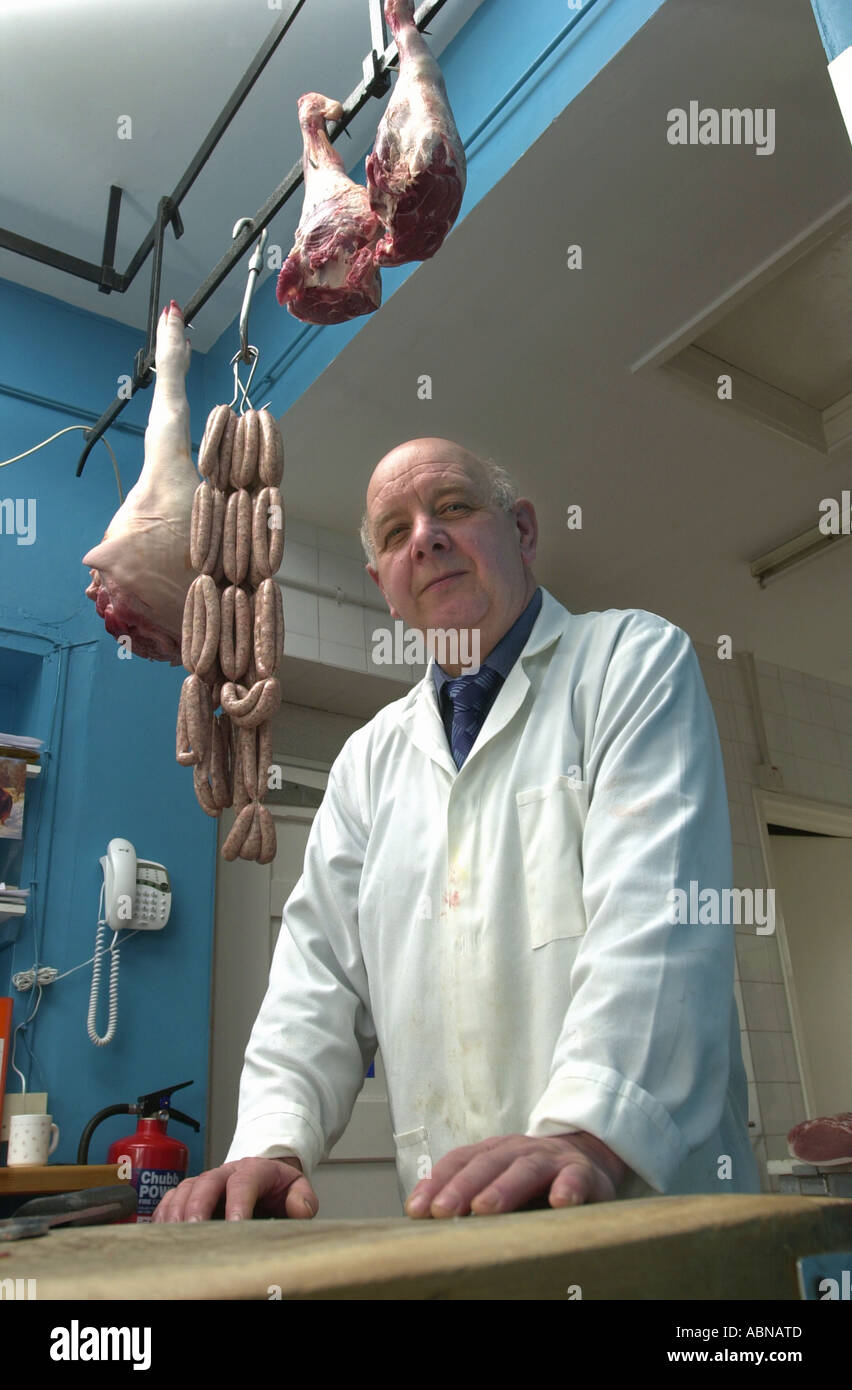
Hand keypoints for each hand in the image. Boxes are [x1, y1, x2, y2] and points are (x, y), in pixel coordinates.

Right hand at [151, 1156, 317, 1222]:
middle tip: (195, 1229)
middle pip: (207, 1182)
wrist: (263, 1176)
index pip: (244, 1182)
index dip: (238, 1202)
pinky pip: (171, 1197)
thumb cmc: (277, 1188)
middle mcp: (226, 1172)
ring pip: (186, 1188)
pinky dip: (163, 1212)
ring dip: (178, 1211)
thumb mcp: (298, 1188)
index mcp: (255, 1169)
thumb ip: (303, 1198)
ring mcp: (206, 1180)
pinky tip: (161, 1231)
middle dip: (199, 1205)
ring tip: (175, 1235)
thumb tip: (299, 1210)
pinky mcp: (191, 1191)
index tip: (235, 1225)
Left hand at [404, 1132, 627, 1217]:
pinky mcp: (582, 1172)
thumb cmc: (533, 1179)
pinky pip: (575, 1178)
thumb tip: (431, 1225)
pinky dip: (567, 1188)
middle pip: (487, 1164)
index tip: (416, 1210)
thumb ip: (472, 1197)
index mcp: (493, 1152)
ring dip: (504, 1188)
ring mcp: (551, 1158)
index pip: (460, 1161)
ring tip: (485, 1209)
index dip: (437, 1182)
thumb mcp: (500, 1181)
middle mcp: (518, 1150)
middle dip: (462, 1186)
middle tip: (443, 1211)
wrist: (587, 1157)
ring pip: (525, 1169)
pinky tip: (559, 1203)